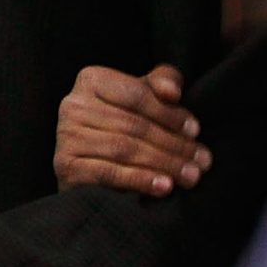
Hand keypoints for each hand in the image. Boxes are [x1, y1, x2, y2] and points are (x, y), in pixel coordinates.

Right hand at [55, 64, 207, 194]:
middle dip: (173, 144)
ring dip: (163, 164)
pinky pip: (109, 172)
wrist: (88, 168)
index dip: (169, 113)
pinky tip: (164, 187)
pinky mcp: (65, 166)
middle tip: (202, 161)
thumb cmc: (122, 126)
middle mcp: (72, 105)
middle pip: (133, 125)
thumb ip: (160, 83)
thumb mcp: (142, 99)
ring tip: (190, 176)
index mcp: (91, 80)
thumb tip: (172, 91)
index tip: (196, 131)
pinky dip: (139, 180)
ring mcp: (65, 136)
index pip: (136, 94)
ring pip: (124, 149)